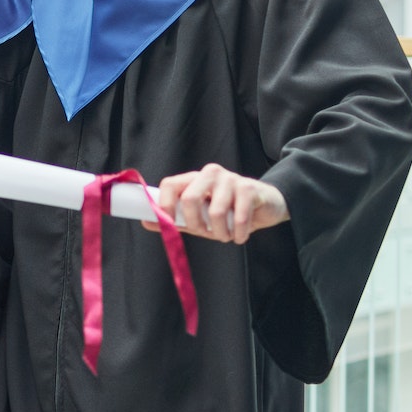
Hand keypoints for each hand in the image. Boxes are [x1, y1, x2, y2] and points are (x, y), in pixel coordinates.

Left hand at [147, 164, 288, 245]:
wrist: (266, 206)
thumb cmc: (228, 212)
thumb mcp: (199, 217)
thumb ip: (175, 219)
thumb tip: (146, 221)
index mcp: (194, 179)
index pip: (169, 184)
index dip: (164, 206)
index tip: (167, 224)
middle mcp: (209, 174)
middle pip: (189, 198)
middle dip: (195, 224)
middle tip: (205, 233)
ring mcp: (230, 179)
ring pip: (215, 211)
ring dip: (220, 233)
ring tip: (226, 236)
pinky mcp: (249, 188)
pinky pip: (238, 216)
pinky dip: (238, 233)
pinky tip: (240, 237)